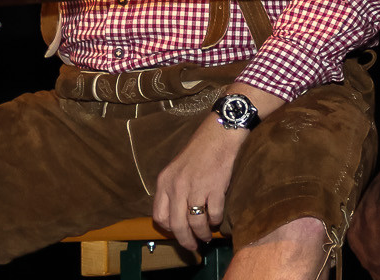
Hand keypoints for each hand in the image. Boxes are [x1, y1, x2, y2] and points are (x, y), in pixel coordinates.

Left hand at [151, 98, 269, 251]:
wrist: (220, 132)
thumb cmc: (200, 149)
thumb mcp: (177, 167)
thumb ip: (174, 188)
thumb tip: (178, 213)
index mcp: (164, 181)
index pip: (159, 216)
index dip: (168, 229)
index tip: (177, 232)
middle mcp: (177, 186)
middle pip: (177, 225)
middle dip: (185, 240)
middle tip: (193, 246)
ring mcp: (196, 187)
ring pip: (195, 223)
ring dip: (202, 234)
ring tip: (207, 237)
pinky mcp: (215, 187)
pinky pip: (213, 213)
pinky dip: (215, 220)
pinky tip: (217, 220)